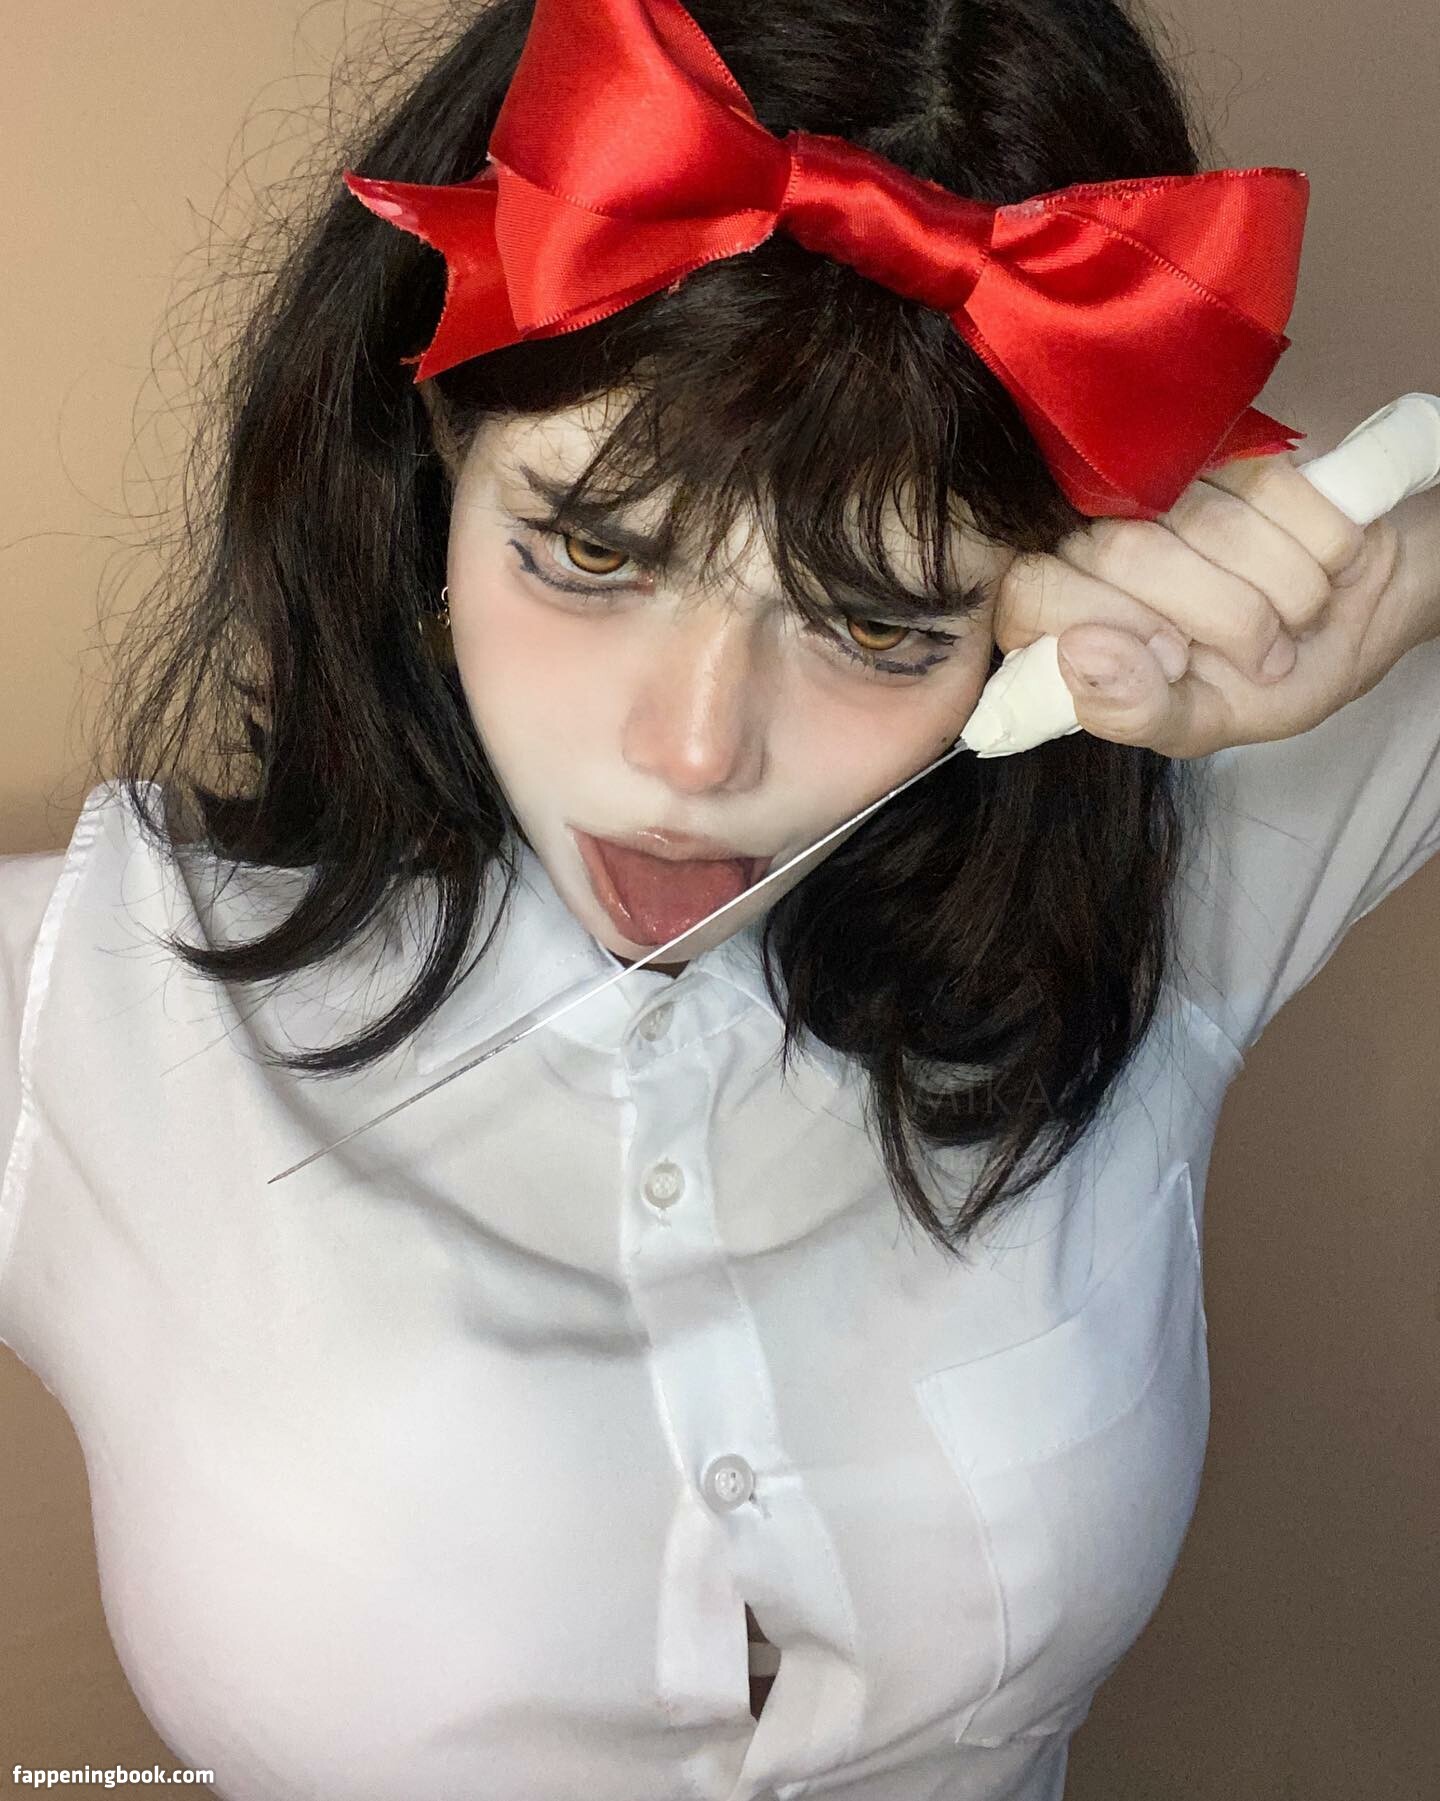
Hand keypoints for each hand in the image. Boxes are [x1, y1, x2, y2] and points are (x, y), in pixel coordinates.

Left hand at [991, 452, 1407, 757]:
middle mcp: (1097, 532)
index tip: (1176, 660)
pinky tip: (1328, 563)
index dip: (1109, 628)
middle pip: (1119, 551)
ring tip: (1300, 615)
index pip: (1031, 593)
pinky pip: (1267, 482)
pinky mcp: (1237, 436)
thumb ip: (1132, 710)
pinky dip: (1318, 540)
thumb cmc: (1268, 677)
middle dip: (1222, 616)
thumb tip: (1078, 654)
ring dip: (1281, 586)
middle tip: (1263, 653)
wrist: (1369, 609)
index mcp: (1065, 607)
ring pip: (1199, 518)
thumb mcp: (1202, 722)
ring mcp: (1164, 475)